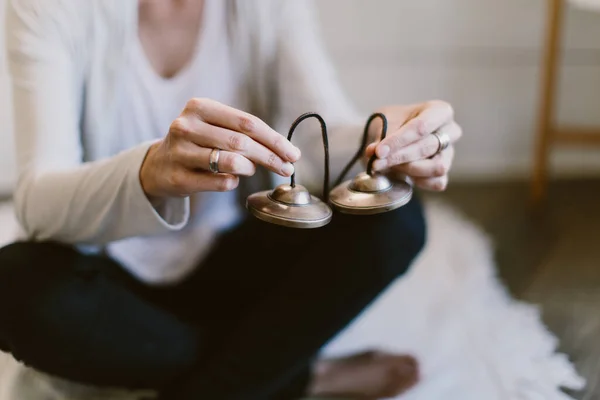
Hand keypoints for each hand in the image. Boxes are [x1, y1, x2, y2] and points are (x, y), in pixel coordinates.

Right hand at [140, 98, 300, 198]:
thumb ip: (245, 134)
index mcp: (200, 107)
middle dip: (270, 157)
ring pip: (231, 162)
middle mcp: (187, 126)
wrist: (158, 165)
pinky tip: (230, 178)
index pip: (247, 123)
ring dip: (250, 168)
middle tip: (287, 168)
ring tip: (250, 169)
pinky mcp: (178, 177)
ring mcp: (180, 152)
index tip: (293, 153)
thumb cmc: (198, 143)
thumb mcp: (215, 128)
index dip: (274, 139)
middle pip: (242, 143)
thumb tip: (285, 151)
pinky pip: (221, 182)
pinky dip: (233, 182)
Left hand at [365, 101, 461, 190]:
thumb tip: (373, 152)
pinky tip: (402, 175)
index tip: (378, 151)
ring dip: (408, 169)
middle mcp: (450, 131)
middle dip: (398, 157)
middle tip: (376, 162)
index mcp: (439, 111)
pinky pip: (437, 182)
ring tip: (387, 166)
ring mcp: (450, 153)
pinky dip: (417, 181)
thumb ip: (382, 137)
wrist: (391, 139)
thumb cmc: (393, 124)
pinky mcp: (445, 172)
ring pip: (436, 167)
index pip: (421, 127)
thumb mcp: (385, 122)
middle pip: (427, 147)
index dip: (399, 141)